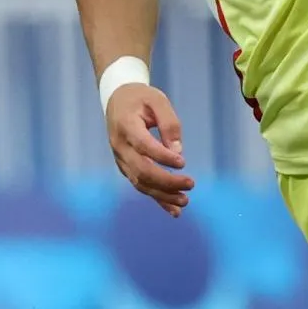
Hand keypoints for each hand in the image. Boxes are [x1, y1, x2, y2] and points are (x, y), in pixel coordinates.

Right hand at [106, 83, 193, 215]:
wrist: (117, 100)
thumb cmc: (140, 98)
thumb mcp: (158, 100)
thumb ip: (169, 123)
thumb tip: (178, 152)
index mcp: (126, 125)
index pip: (144, 146)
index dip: (162, 157)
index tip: (183, 163)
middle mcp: (120, 146)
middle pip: (141, 170)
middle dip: (166, 181)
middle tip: (191, 184)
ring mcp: (120, 159)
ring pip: (140, 182)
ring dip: (162, 195)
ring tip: (185, 201)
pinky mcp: (125, 167)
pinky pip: (140, 185)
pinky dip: (157, 198)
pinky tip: (174, 210)